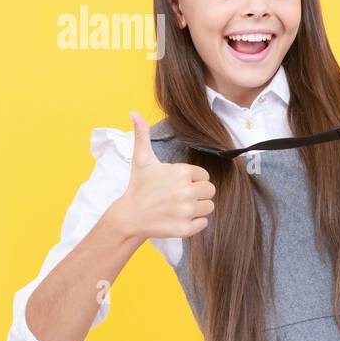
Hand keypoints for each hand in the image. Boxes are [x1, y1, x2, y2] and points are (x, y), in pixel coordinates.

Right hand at [113, 112, 216, 239]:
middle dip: (198, 193)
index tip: (178, 184)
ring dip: (197, 208)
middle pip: (210, 191)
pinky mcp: (185, 228)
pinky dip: (194, 223)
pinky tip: (178, 218)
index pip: (204, 176)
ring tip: (178, 207)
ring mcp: (186, 211)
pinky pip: (203, 223)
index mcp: (182, 172)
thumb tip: (133, 112)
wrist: (129, 216)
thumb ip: (142, 135)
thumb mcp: (142, 160)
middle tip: (180, 197)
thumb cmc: (139, 187)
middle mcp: (186, 190)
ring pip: (209, 207)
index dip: (193, 180)